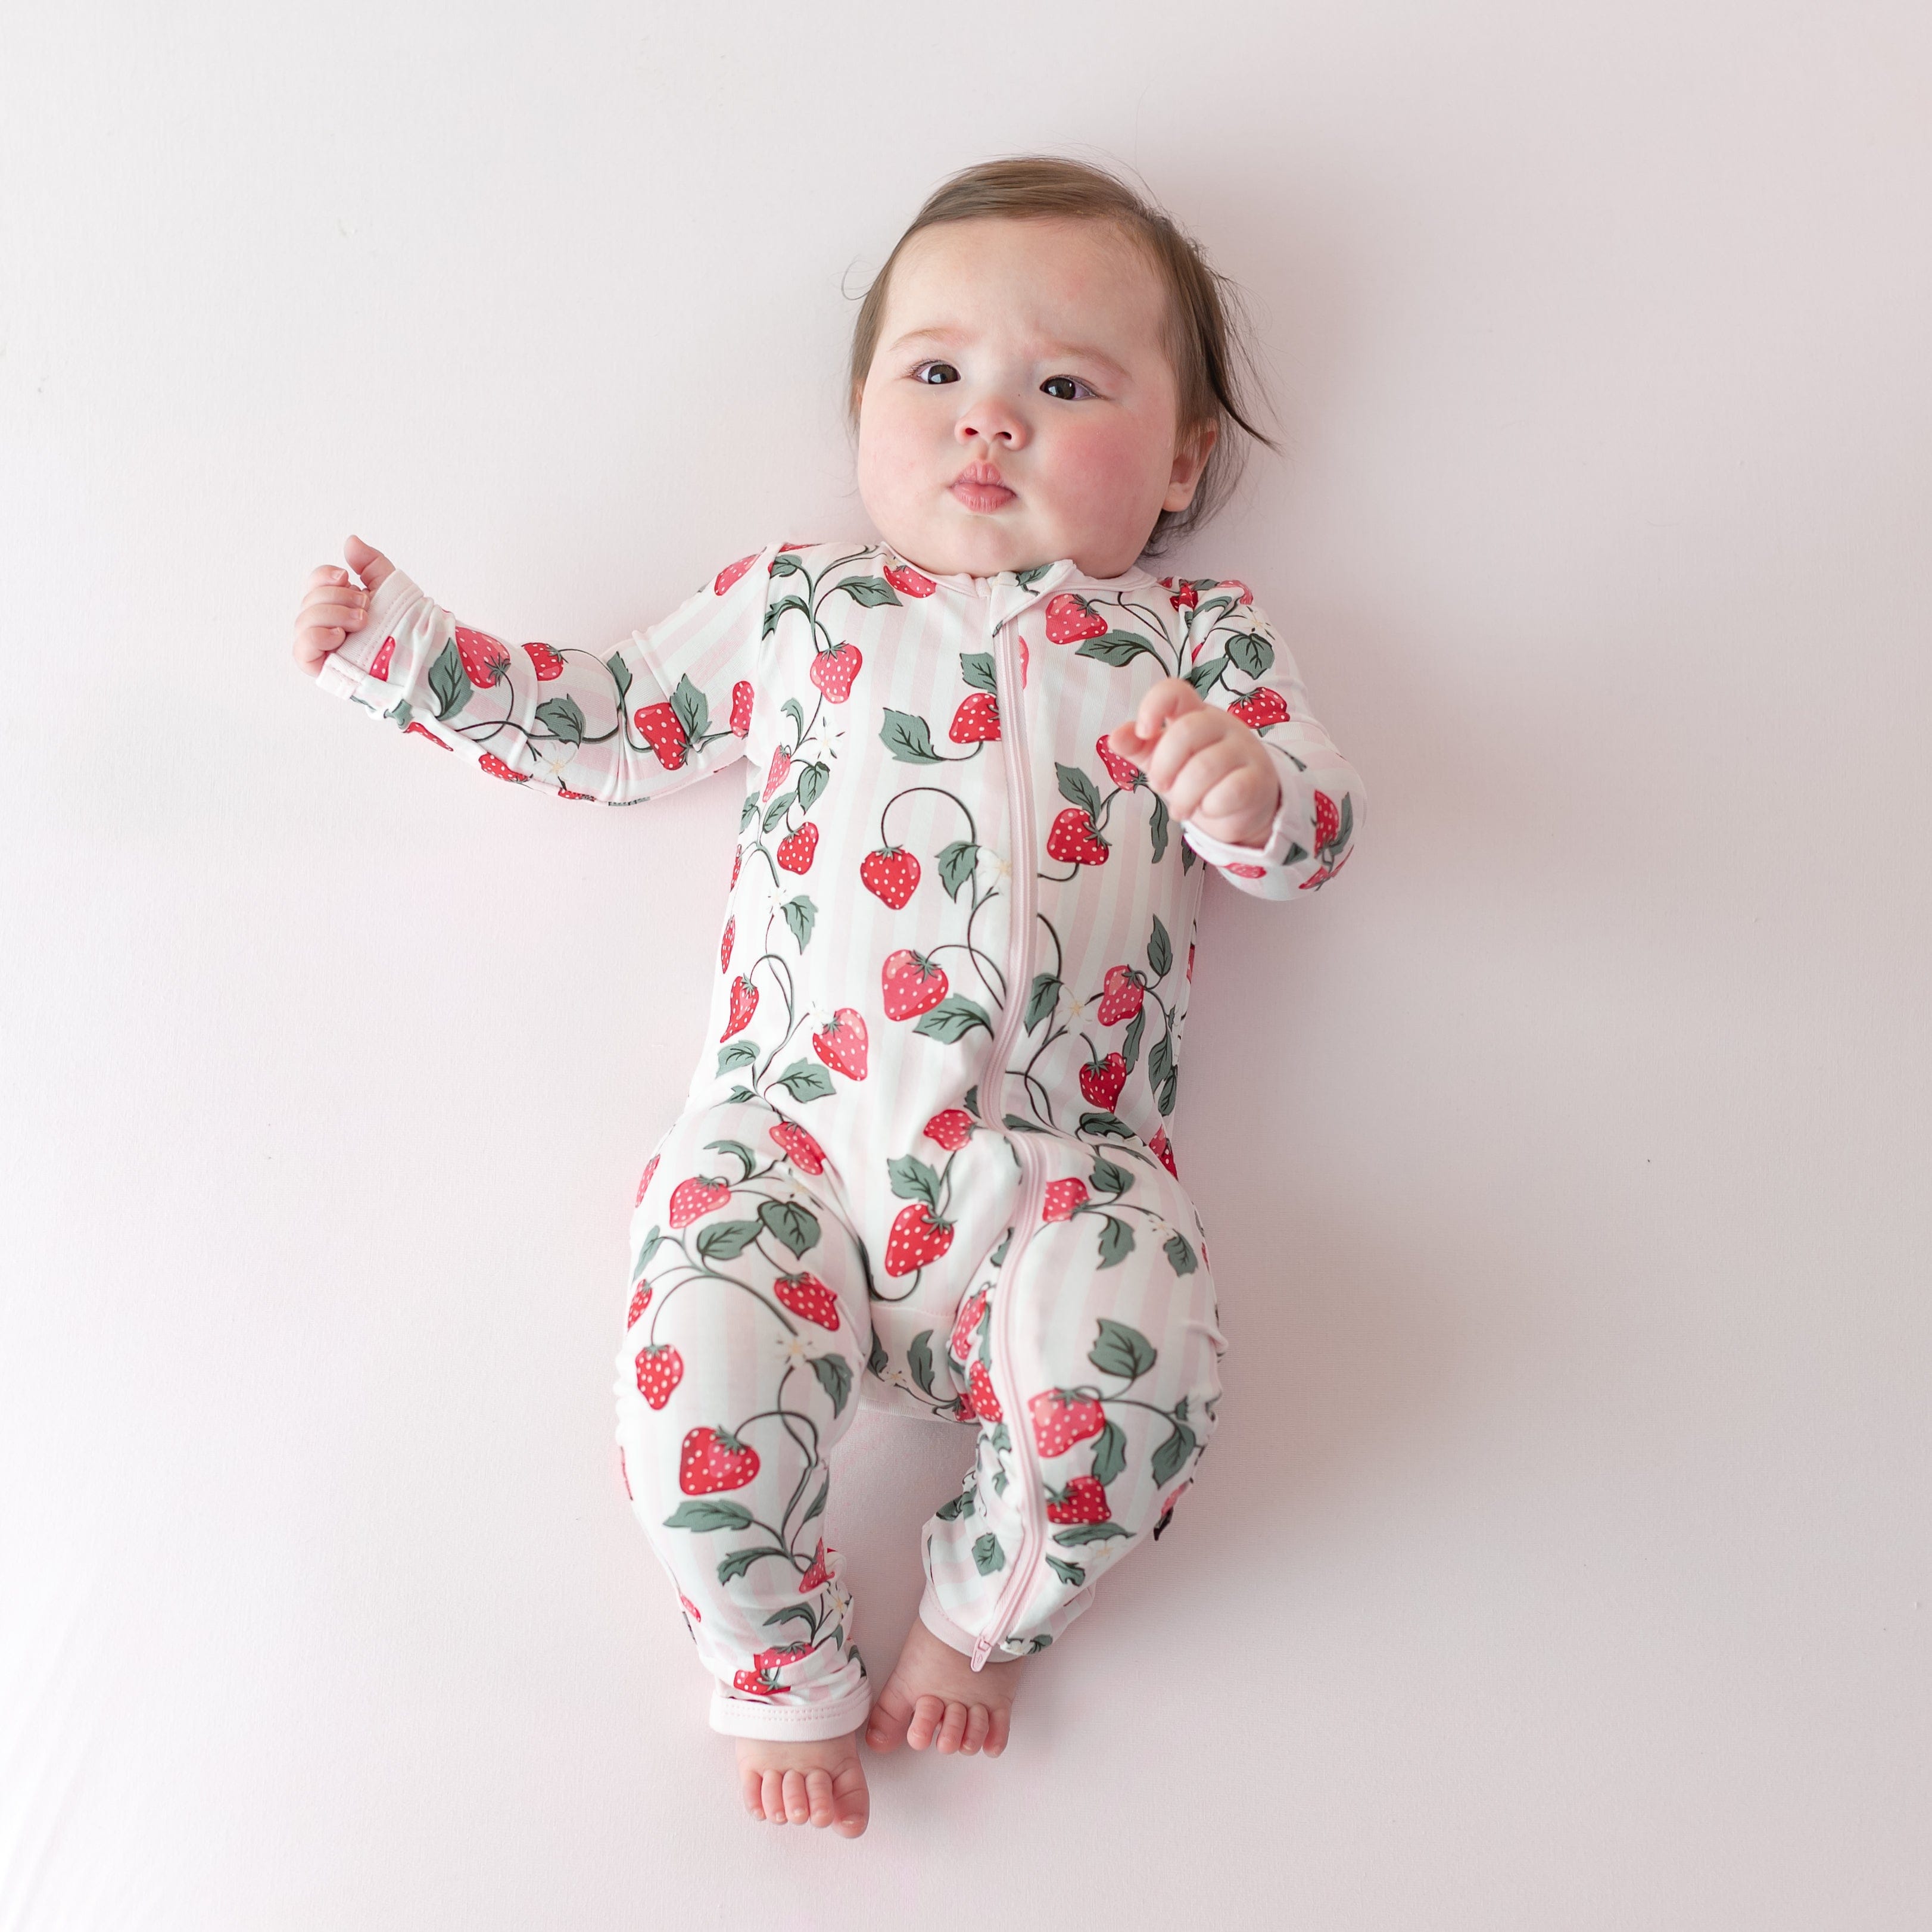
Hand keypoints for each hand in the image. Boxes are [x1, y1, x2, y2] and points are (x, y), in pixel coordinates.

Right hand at [292, 534, 397, 676]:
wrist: (419, 655)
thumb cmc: (405, 624)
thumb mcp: (390, 587)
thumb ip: (370, 562)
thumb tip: (350, 541)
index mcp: (338, 605)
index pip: (313, 584)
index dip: (324, 576)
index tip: (346, 576)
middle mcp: (326, 625)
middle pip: (308, 600)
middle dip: (338, 598)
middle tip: (366, 606)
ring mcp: (323, 647)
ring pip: (303, 622)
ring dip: (333, 615)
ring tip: (362, 621)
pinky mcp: (323, 667)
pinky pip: (300, 650)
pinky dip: (316, 636)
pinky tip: (340, 636)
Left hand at [1108, 679, 1280, 848]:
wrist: (1241, 805)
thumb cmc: (1196, 776)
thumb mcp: (1162, 759)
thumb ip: (1138, 746)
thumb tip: (1115, 737)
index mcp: (1193, 713)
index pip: (1174, 691)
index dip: (1153, 706)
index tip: (1144, 732)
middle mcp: (1221, 724)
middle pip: (1186, 732)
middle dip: (1164, 767)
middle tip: (1161, 787)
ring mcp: (1243, 750)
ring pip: (1205, 767)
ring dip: (1184, 796)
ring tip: (1181, 809)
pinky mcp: (1258, 779)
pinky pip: (1230, 791)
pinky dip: (1211, 807)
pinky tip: (1209, 810)